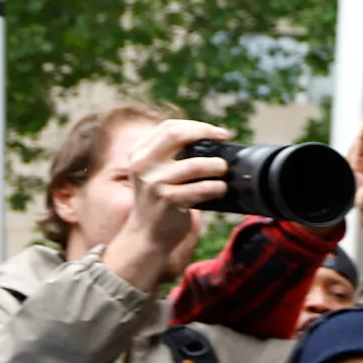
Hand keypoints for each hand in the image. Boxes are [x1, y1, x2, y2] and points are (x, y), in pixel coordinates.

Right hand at [99, 119, 229, 291]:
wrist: (147, 235)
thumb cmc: (160, 202)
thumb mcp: (155, 174)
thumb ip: (172, 156)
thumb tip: (211, 142)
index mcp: (139, 154)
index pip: (168, 127)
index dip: (196, 126)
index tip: (217, 132)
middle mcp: (142, 164)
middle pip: (176, 135)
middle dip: (205, 133)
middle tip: (223, 140)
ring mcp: (154, 183)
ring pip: (195, 164)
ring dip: (217, 166)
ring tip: (224, 170)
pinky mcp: (167, 200)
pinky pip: (201, 189)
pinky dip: (216, 187)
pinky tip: (221, 189)